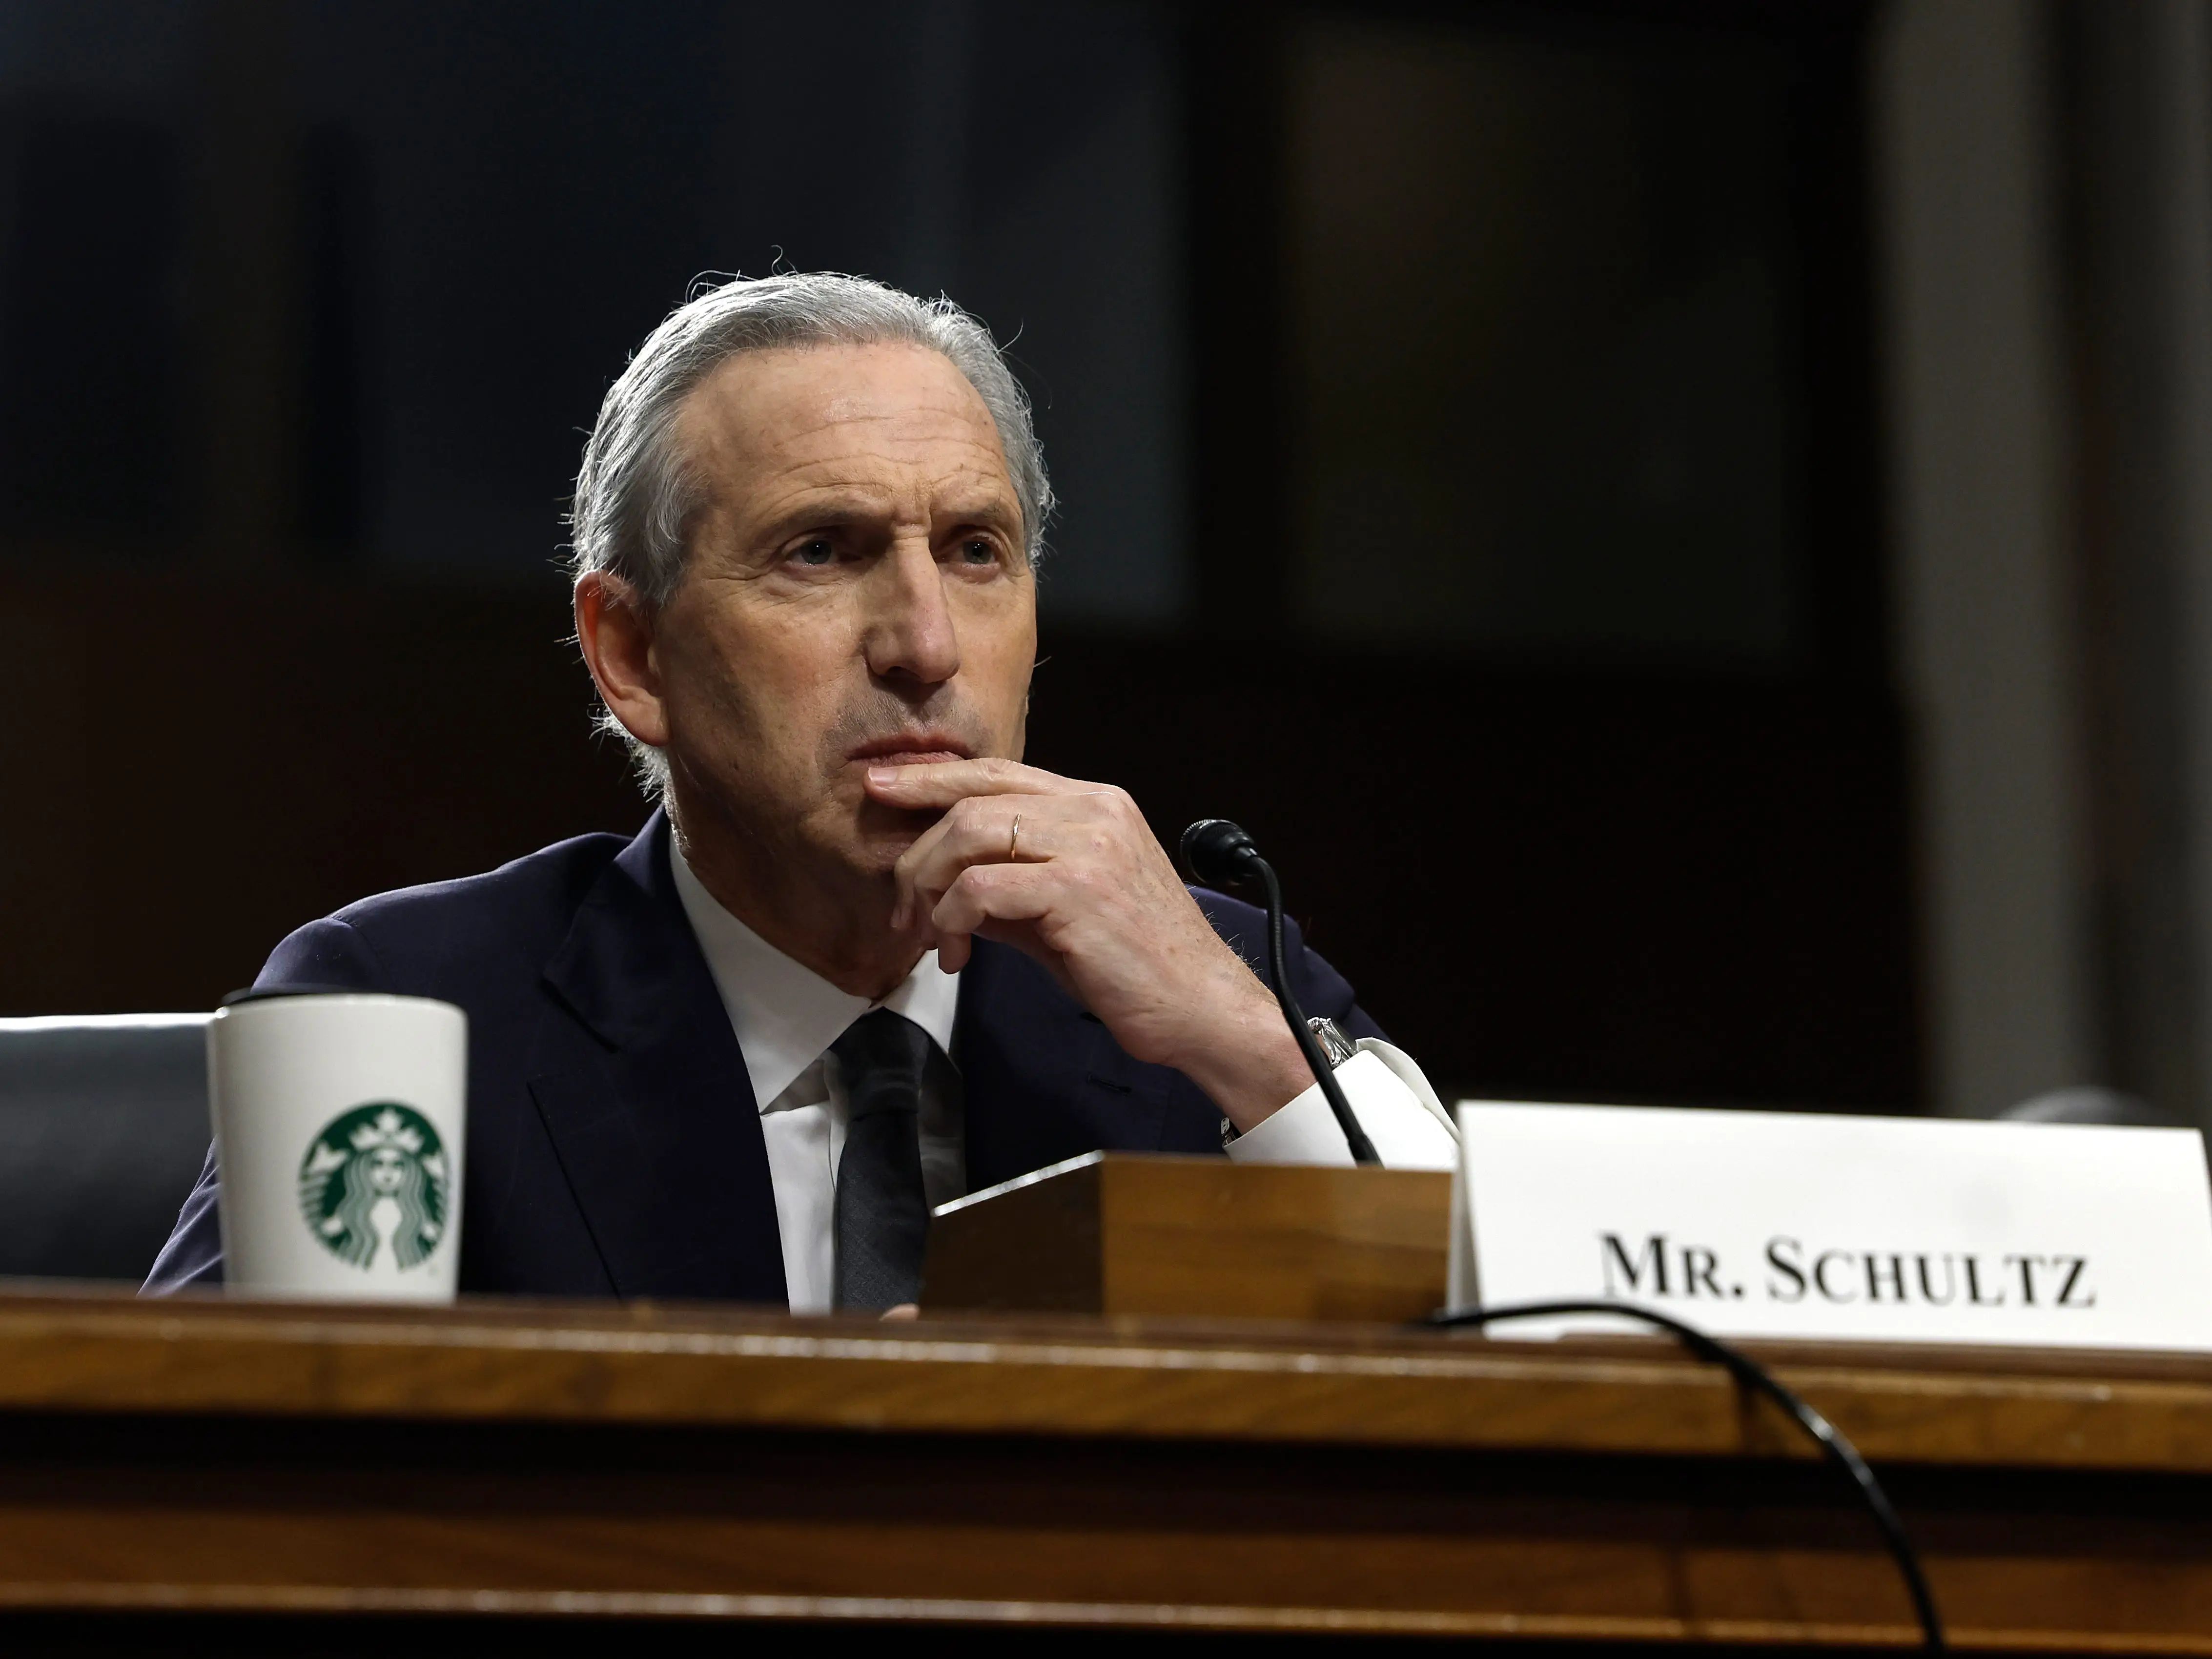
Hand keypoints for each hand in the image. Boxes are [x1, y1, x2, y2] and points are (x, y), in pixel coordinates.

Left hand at [866, 758, 1313, 1130]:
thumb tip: (948, 887)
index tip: (883, 787)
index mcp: (1096, 804)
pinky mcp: (1077, 890)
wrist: (1200, 1007)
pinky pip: (980, 887)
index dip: (934, 777)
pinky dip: (951, 919)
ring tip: (927, 935)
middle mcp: (1094, 810)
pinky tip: (955, 953)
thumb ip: (1012, 885)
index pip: (999, 771)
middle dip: (917, 844)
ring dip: (929, 887)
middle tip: (897, 898)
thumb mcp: (1065, 911)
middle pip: (974, 796)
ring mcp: (1088, 845)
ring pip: (969, 833)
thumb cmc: (1136, 967)